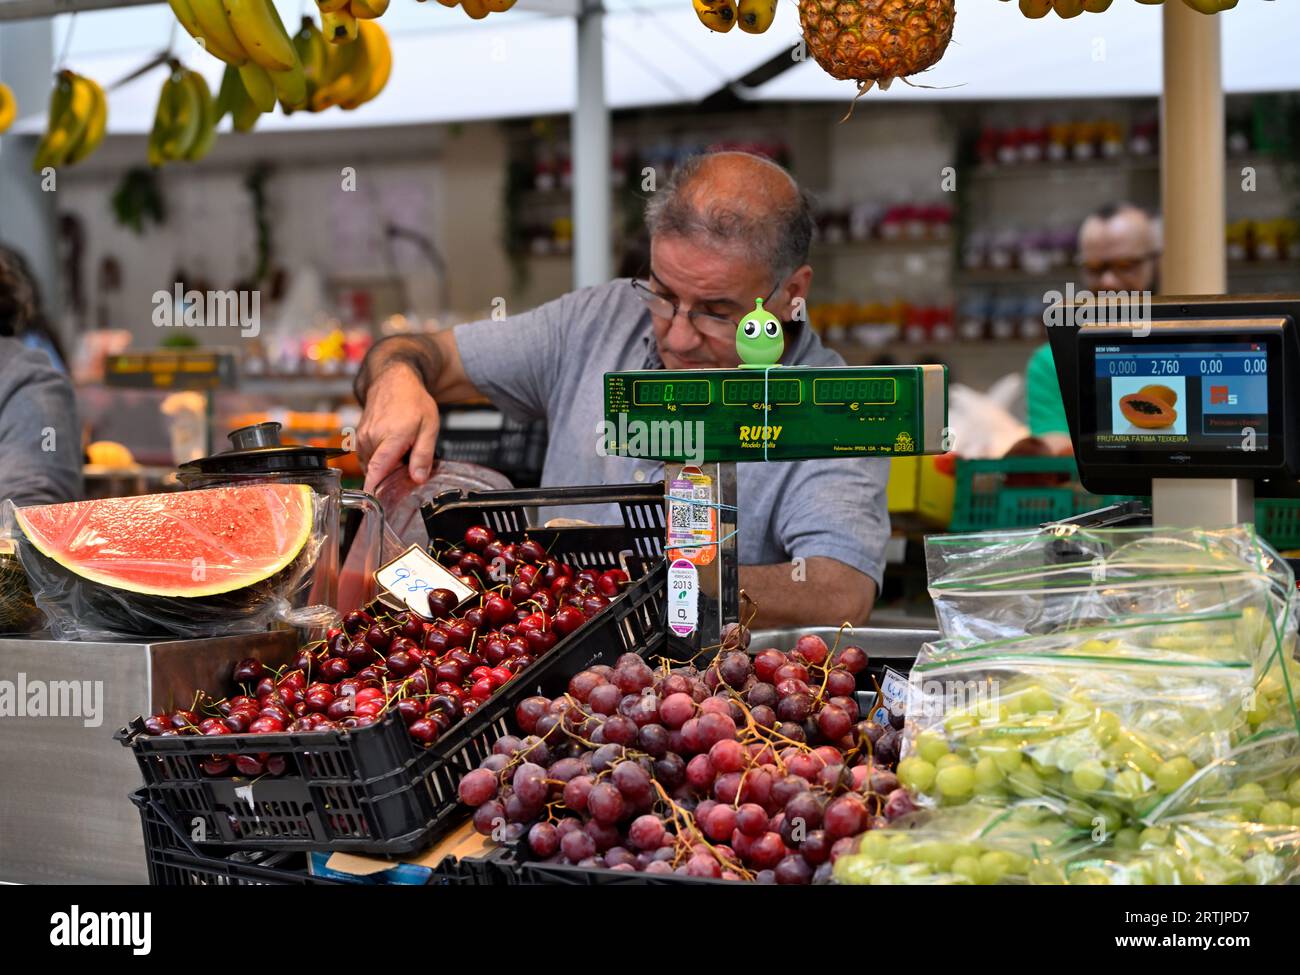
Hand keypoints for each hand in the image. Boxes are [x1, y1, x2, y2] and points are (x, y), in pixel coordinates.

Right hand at [356, 363, 440, 491]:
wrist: (393, 379)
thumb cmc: (413, 401)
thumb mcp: (430, 427)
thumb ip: (423, 455)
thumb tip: (418, 478)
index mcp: (391, 437)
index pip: (378, 470)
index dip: (375, 489)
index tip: (376, 503)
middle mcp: (372, 439)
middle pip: (379, 471)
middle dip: (392, 476)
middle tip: (409, 465)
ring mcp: (362, 438)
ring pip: (372, 465)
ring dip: (386, 466)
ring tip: (402, 451)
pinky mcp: (358, 437)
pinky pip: (368, 457)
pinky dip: (379, 458)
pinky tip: (391, 448)